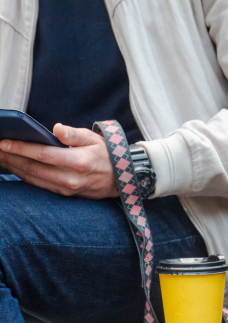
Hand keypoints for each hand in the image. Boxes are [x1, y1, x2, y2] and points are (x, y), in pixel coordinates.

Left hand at [0, 124, 118, 198]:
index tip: (3, 142)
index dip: (21, 148)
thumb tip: (56, 128)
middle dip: (9, 157)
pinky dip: (22, 175)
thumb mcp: (95, 139)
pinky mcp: (63, 194)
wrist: (121, 179)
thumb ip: (74, 134)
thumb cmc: (106, 154)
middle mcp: (70, 178)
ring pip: (31, 178)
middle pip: (32, 168)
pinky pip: (38, 184)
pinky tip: (13, 167)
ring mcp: (66, 188)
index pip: (42, 154)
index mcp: (78, 162)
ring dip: (12, 167)